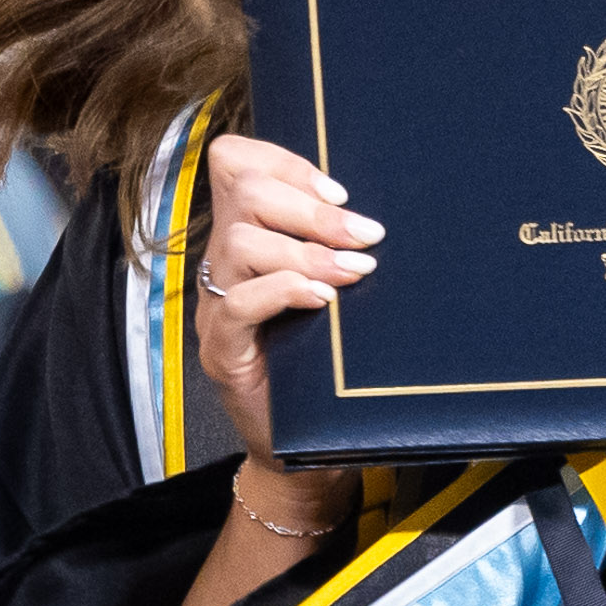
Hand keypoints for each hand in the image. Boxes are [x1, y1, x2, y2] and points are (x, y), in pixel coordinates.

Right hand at [194, 133, 383, 528]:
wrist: (303, 446)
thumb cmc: (328, 361)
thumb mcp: (336, 287)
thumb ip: (342, 245)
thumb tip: (389, 210)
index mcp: (248, 235)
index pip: (233, 162)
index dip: (282, 160)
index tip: (340, 188)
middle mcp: (225, 264)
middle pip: (243, 193)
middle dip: (311, 206)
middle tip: (367, 233)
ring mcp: (217, 306)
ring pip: (240, 242)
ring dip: (308, 250)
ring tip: (356, 270)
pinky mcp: (222, 350)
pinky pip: (239, 303)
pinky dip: (285, 291)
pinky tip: (324, 299)